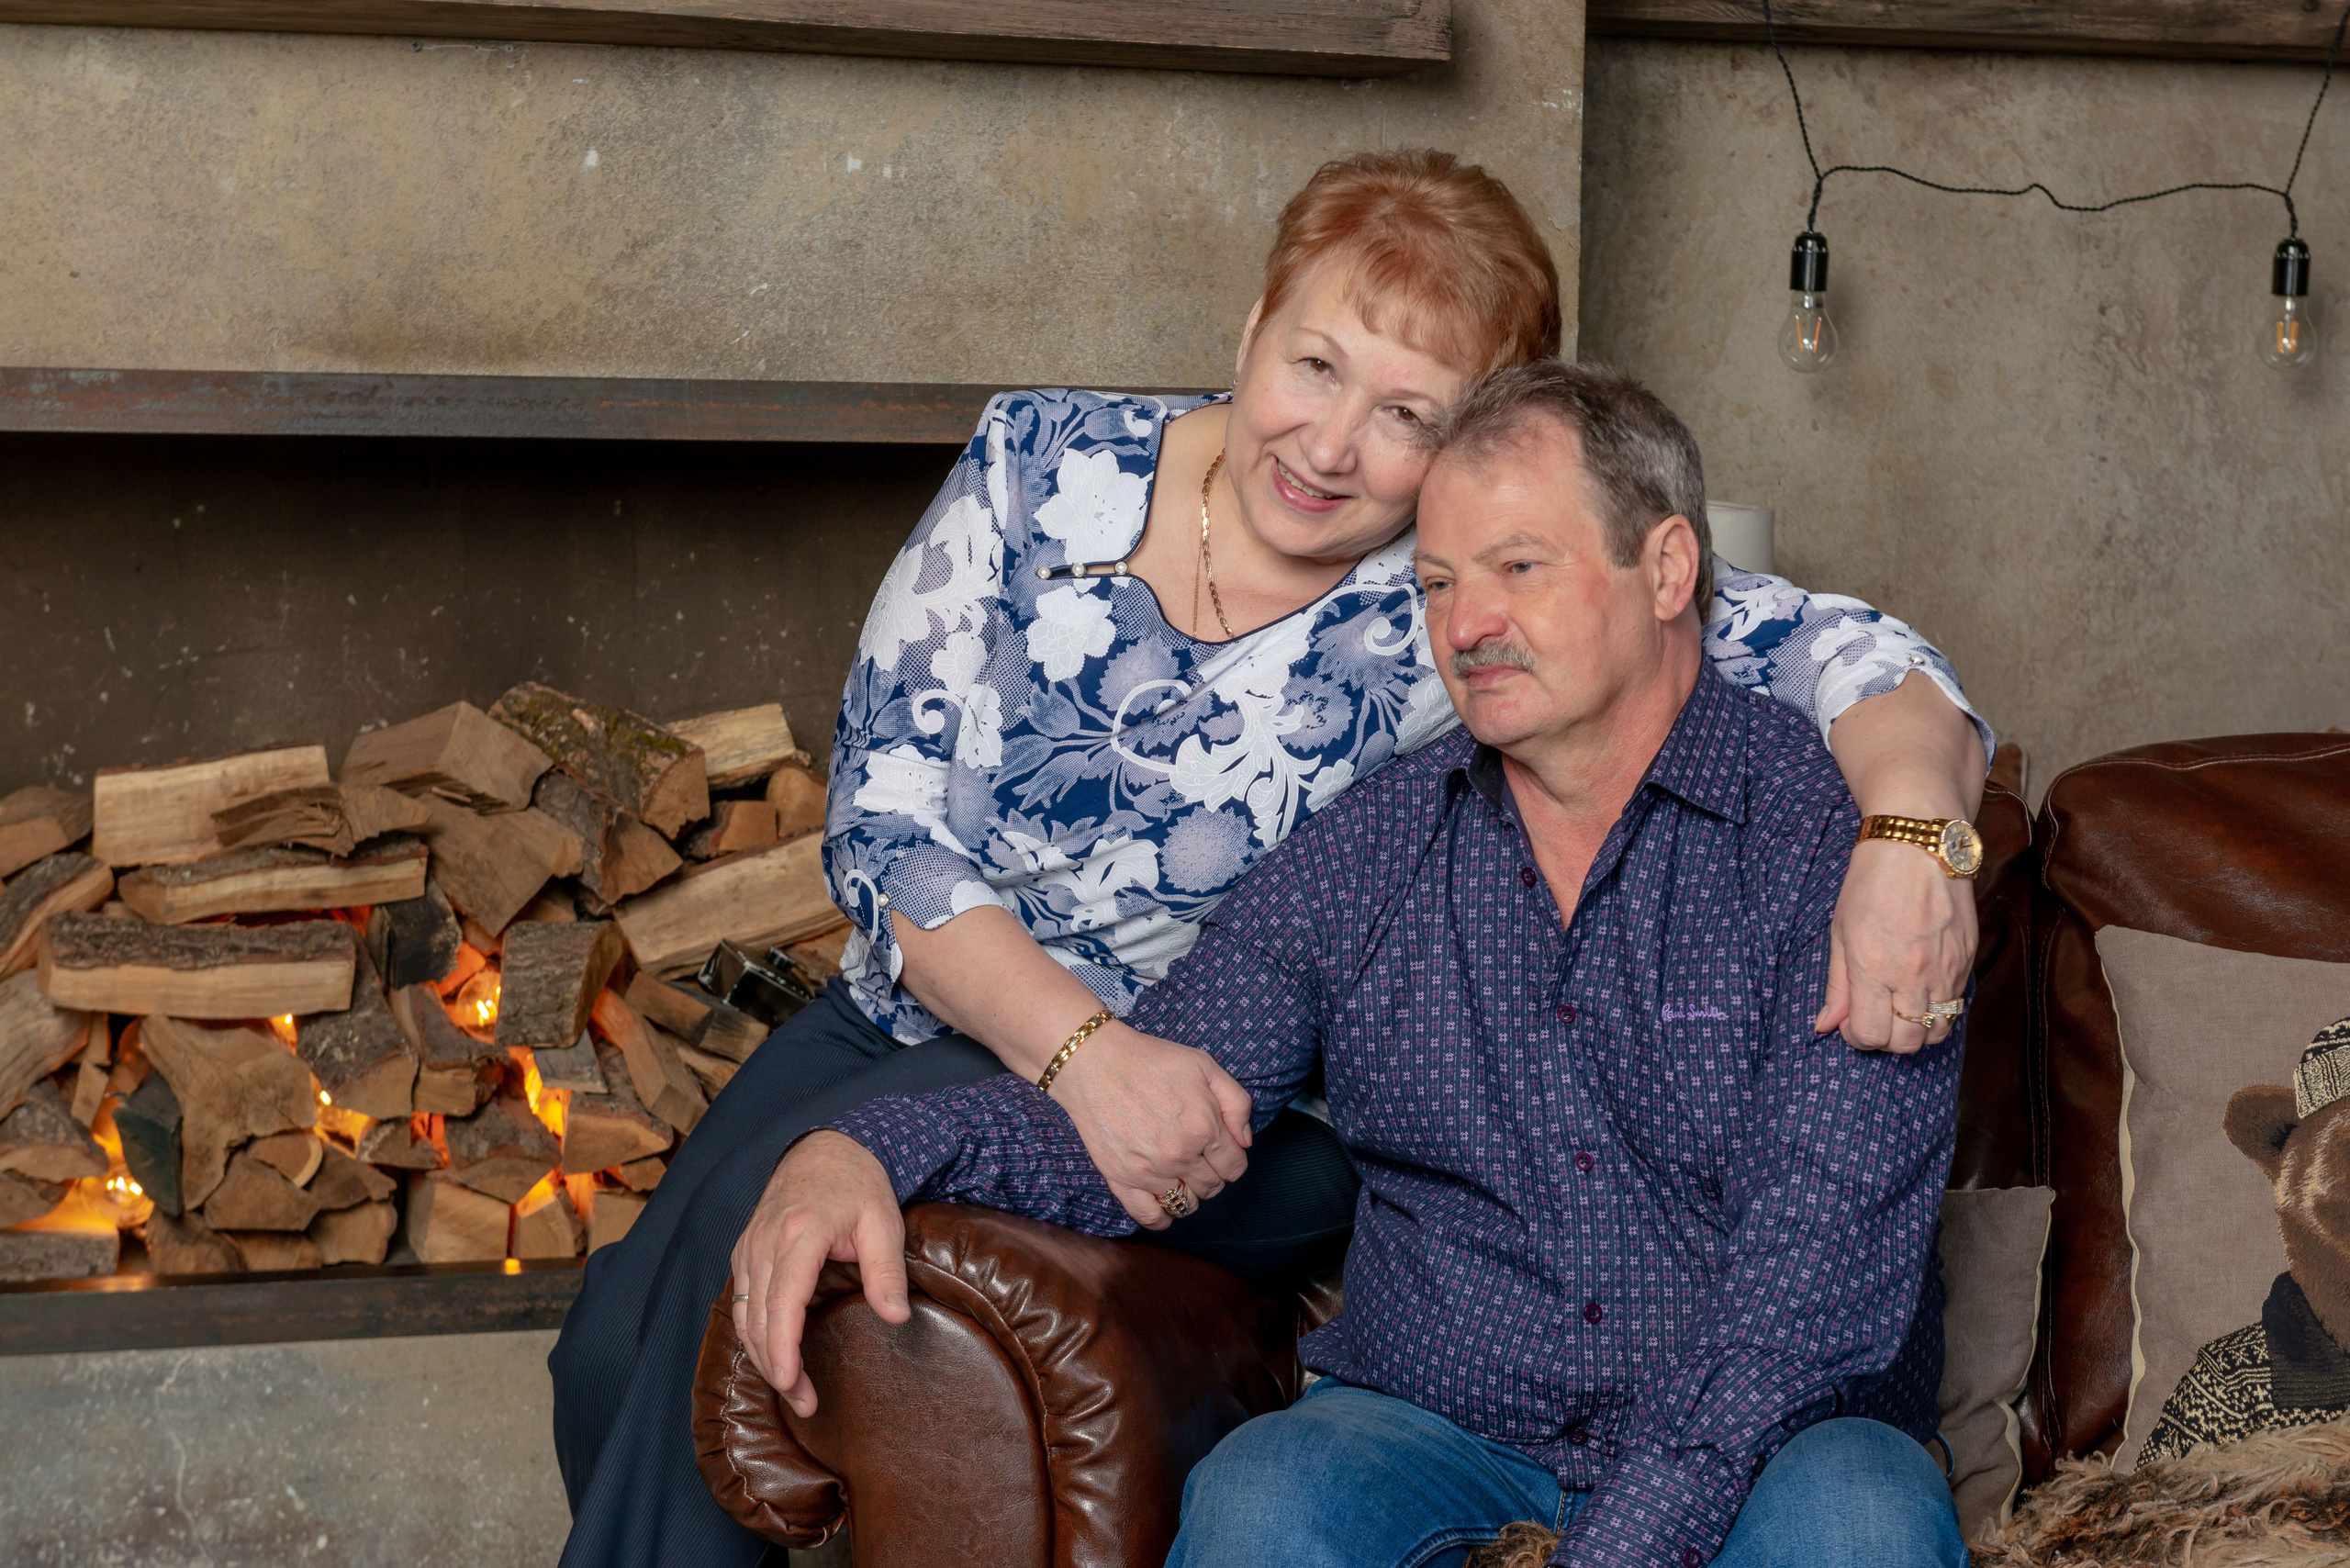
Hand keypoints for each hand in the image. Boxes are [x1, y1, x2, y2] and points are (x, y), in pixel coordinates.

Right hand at [729, 1131, 909, 1415]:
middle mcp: (765, 1241)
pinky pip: (740, 1300)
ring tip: (792, 1389)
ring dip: (761, 1356)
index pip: (782, 1301)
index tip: (790, 1384)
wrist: (827, 1146)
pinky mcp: (745, 1250)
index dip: (782, 1348)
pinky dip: (752, 1333)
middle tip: (805, 1403)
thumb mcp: (884, 1221)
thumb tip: (896, 1318)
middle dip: (775, 1367)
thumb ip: (887, 1271)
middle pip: (758, 1317)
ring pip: (742, 1314)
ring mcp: (749, 1245)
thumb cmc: (859, 1184)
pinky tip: (773, 1356)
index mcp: (800, 1233)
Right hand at [1047, 1021, 1255, 1228]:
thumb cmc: (1151, 1060)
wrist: (1094, 1063)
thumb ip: (1236, 1103)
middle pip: (1213, 1187)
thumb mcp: (1205, 1066)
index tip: (1221, 1150)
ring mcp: (1150, 1171)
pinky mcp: (1121, 1179)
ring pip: (1185, 1204)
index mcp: (1205, 1128)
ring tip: (1180, 1174)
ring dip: (1189, 1193)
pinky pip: (1150, 1217)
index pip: (1235, 1167)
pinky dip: (1163, 1217)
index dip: (1232, 1159)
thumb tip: (1245, 1142)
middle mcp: (1180, 1155)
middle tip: (1199, 1156)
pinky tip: (1163, 1199)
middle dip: (1212, 1174)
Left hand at [1814, 838, 1977, 1053]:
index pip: (1870, 1034)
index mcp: (1874, 968)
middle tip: (1874, 1017)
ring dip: (1916, 1030)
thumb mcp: (1840, 932)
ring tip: (1899, 1007)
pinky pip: (1956, 1006)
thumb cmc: (1871, 883)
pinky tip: (1920, 989)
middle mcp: (1913, 975)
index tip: (1850, 1021)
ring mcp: (1946, 970)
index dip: (1856, 1037)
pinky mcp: (1968, 961)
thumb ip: (1837, 985)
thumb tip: (1824, 1025)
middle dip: (1886, 1040)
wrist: (1919, 844)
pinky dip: (1938, 1010)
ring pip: (1937, 1033)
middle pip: (1907, 1044)